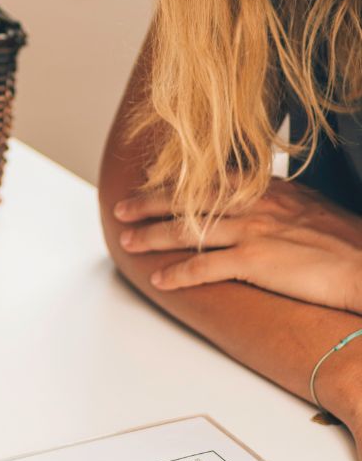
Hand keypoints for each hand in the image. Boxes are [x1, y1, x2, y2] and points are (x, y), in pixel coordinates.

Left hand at [114, 179, 361, 310]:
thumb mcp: (305, 204)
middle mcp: (254, 204)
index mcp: (265, 188)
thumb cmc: (343, 239)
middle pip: (187, 200)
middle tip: (121, 210)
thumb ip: (272, 200)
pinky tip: (160, 280)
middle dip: (147, 204)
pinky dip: (178, 274)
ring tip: (128, 243)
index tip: (147, 187)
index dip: (172, 184)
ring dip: (151, 237)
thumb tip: (250, 202)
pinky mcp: (256, 262)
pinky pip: (205, 267)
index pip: (206, 181)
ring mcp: (253, 232)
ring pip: (187, 231)